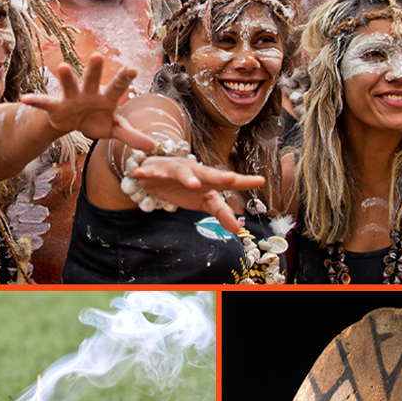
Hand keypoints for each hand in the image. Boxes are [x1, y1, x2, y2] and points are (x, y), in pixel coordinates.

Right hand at [22, 59, 154, 150]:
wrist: (73, 123)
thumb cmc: (97, 121)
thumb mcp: (114, 130)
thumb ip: (131, 136)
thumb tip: (153, 147)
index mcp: (106, 98)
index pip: (117, 86)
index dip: (124, 78)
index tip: (132, 68)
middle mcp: (89, 93)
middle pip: (93, 80)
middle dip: (94, 70)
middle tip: (98, 56)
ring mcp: (71, 98)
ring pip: (69, 85)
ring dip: (66, 77)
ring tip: (61, 67)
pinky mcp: (56, 106)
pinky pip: (44, 103)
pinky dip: (35, 101)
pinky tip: (24, 98)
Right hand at [130, 157, 264, 233]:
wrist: (159, 171)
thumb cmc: (185, 186)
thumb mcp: (204, 201)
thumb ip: (221, 213)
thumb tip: (239, 230)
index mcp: (208, 180)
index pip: (228, 182)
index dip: (244, 182)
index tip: (260, 181)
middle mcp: (195, 172)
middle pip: (209, 174)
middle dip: (219, 177)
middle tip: (230, 180)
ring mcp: (175, 170)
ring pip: (183, 172)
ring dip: (188, 177)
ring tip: (193, 184)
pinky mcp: (156, 170)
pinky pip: (151, 172)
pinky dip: (147, 173)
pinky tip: (140, 175)